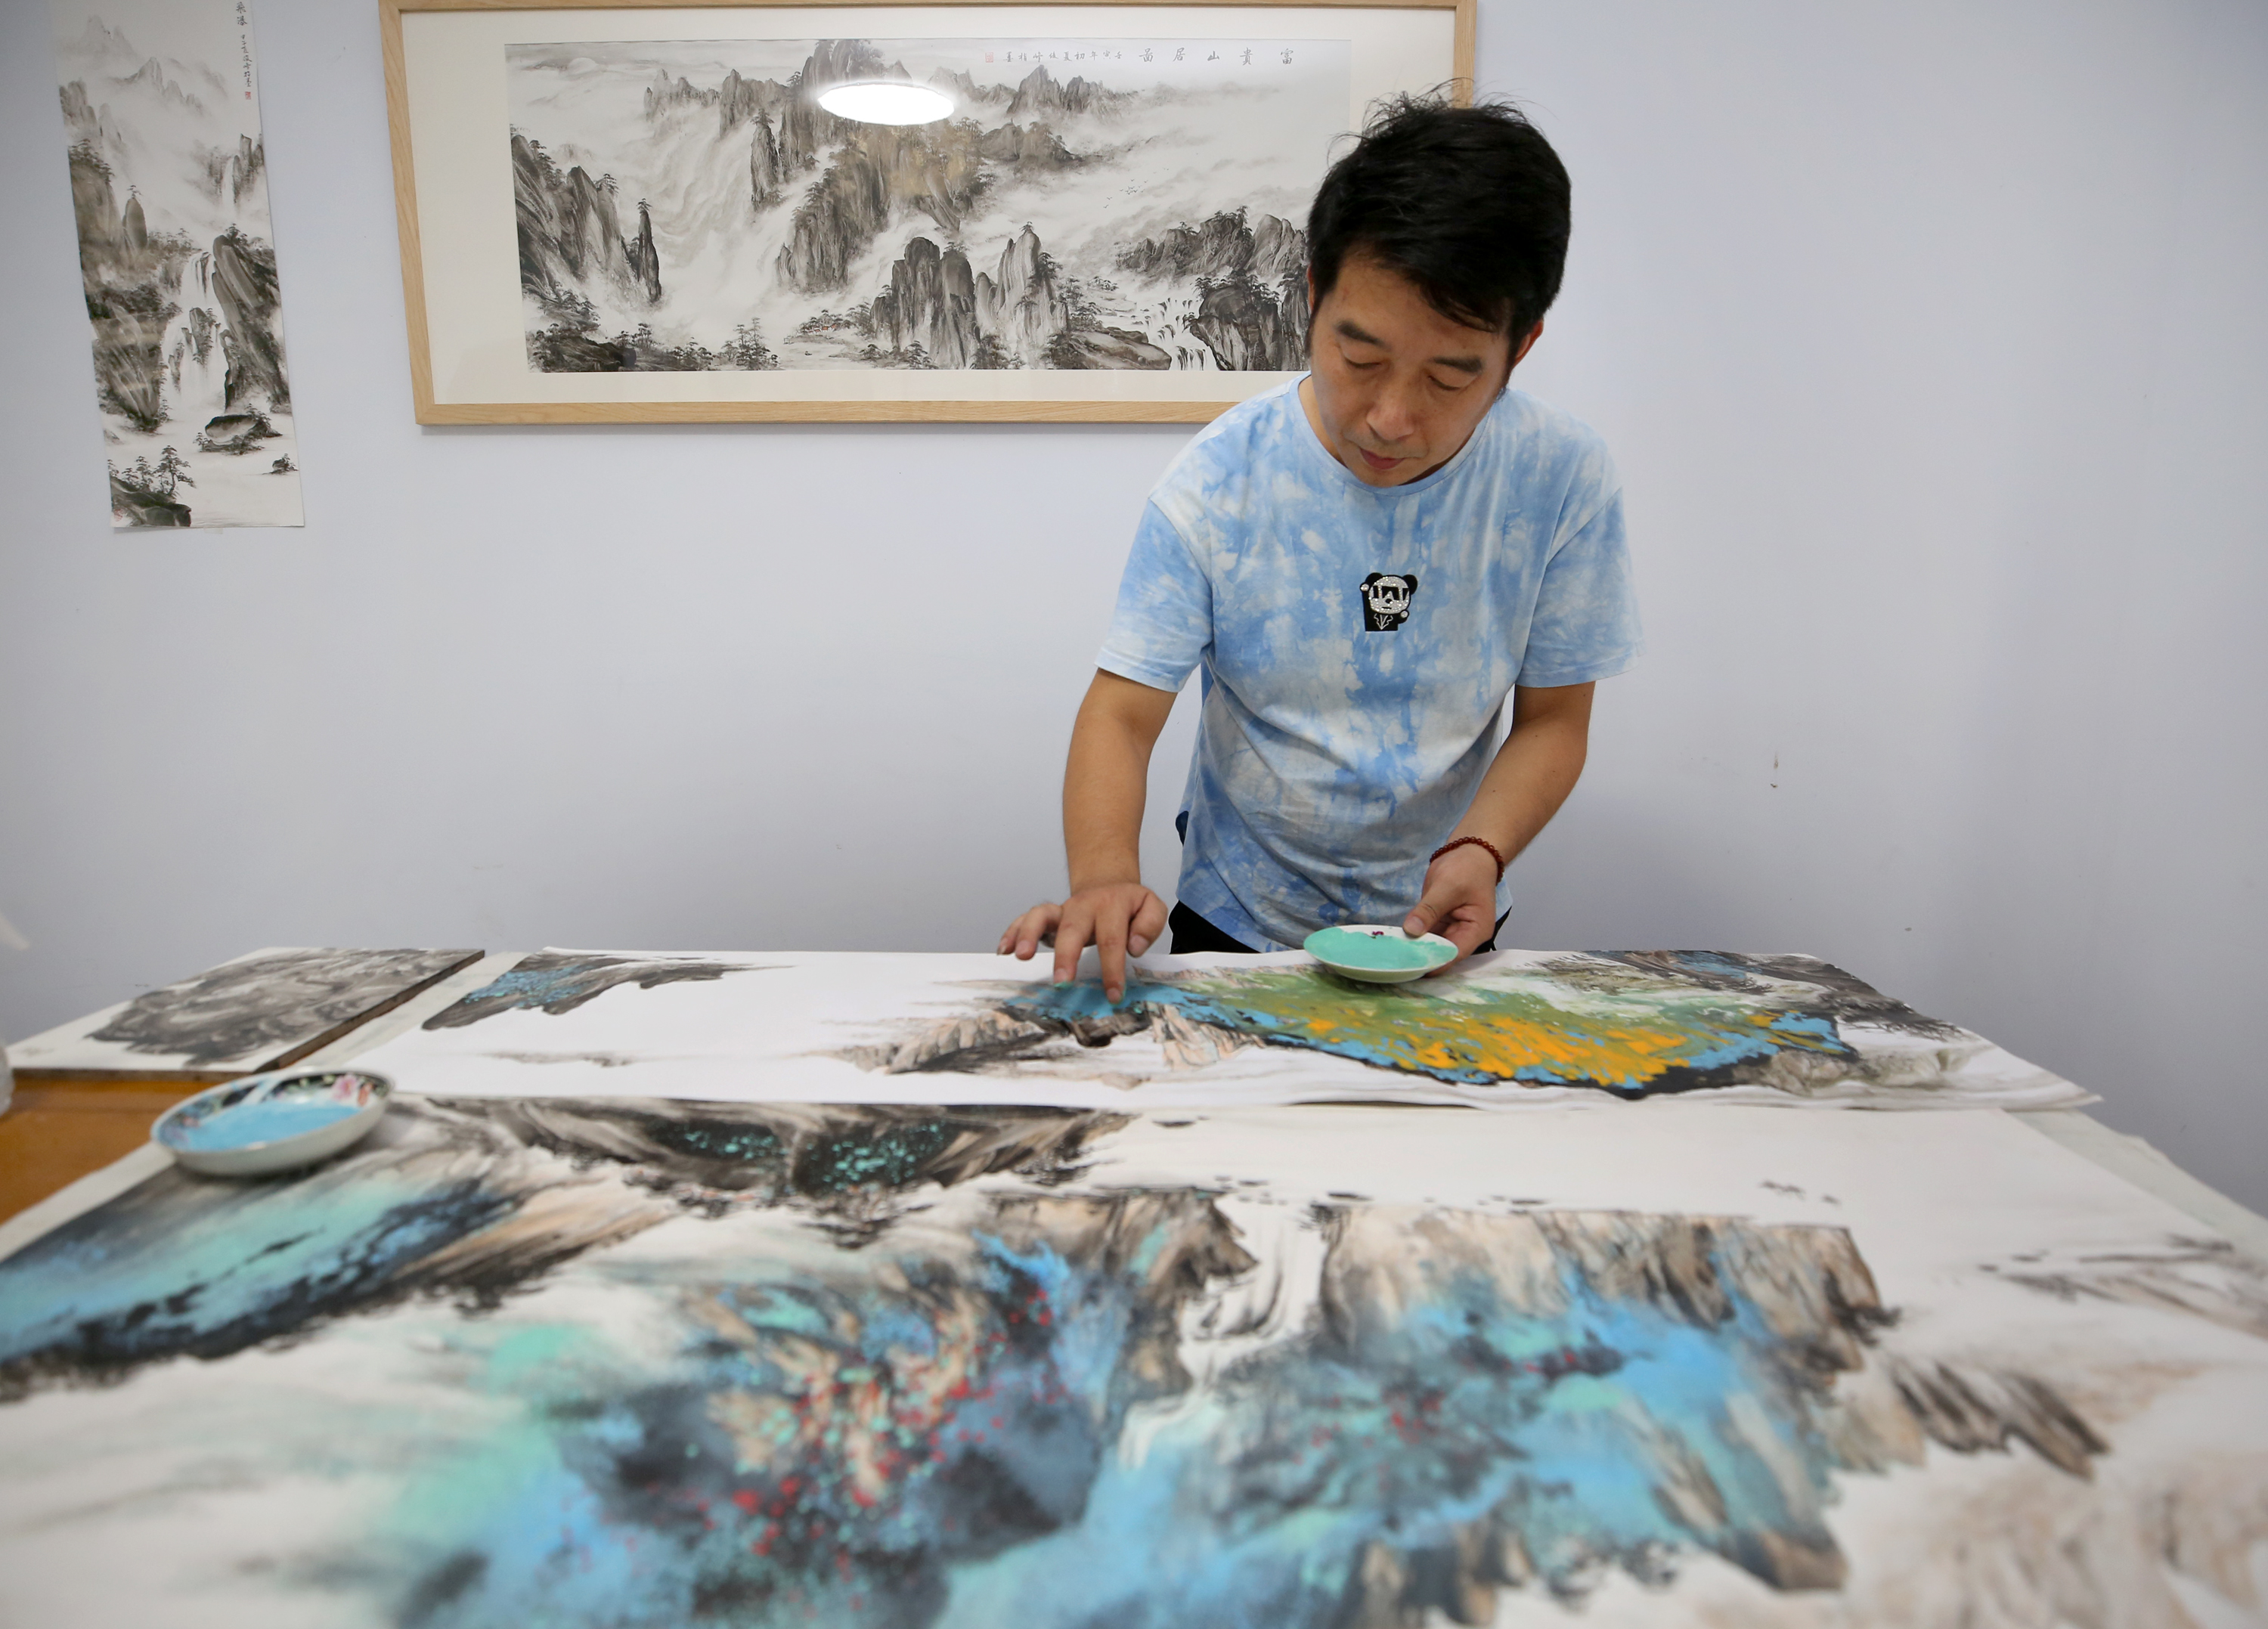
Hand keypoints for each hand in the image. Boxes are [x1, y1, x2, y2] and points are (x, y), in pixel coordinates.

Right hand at [998, 883, 1167, 1001]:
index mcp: (1113, 905)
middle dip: (1066, 955)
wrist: (1109, 884)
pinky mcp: (1049, 915)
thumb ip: (1149, 924)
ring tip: (1021, 957)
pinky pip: (1027, 918)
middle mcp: (1084, 905)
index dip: (1112, 968)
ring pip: (1042, 915)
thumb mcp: (1151, 907)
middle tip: (1062, 981)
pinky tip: (1004, 950)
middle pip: (1073, 927)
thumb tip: (1134, 947)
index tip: (1113, 994)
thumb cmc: (1129, 906)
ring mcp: (1063, 909)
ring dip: (1030, 935)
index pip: (1113, 939)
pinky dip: (1013, 931)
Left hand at [1401, 843, 1499, 967]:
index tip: (1410, 967)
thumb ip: (1428, 910)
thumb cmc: (1467, 868)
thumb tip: (1410, 931)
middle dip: (1421, 958)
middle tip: (1394, 965)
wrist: (1468, 852)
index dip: (1433, 962)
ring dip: (1414, 949)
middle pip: (1442, 954)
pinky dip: (1413, 938)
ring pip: (1431, 946)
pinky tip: (1396, 943)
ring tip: (1392, 958)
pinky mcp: (1439, 923)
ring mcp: (1452, 930)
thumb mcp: (1447, 886)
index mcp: (1476, 930)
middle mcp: (1465, 935)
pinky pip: (1425, 934)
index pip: (1454, 953)